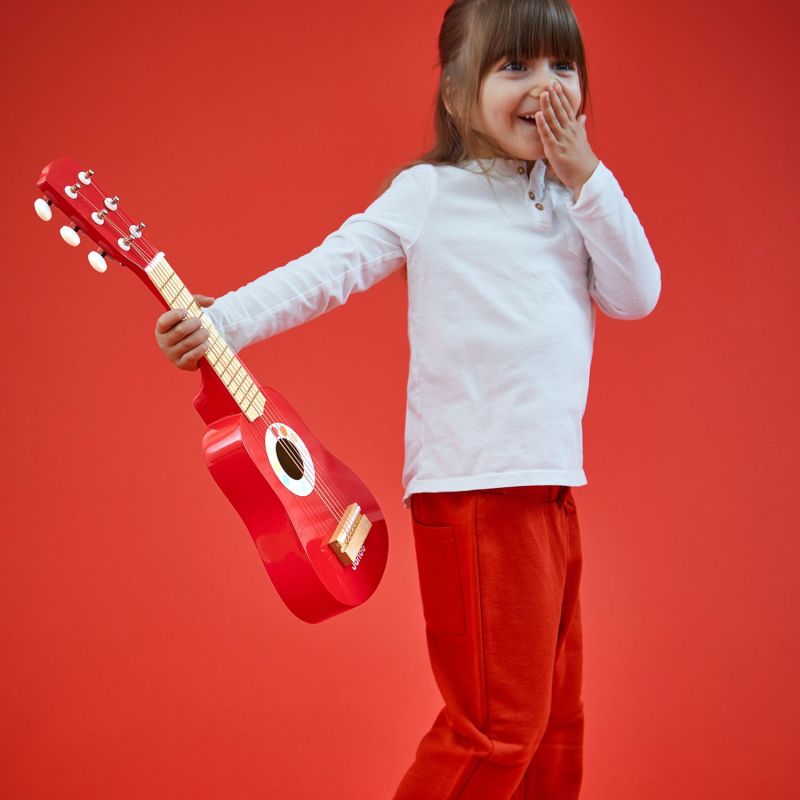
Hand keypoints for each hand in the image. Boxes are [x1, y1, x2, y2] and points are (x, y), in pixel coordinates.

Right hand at [154, 293, 214, 370]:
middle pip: (180, 331)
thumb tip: (211, 301)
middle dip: (194, 324)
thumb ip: (199, 301)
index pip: (164, 322)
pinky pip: (191, 356)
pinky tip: (206, 344)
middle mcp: (163, 342)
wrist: (194, 346)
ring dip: (201, 336)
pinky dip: (201, 349)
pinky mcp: (181, 364)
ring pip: (188, 343)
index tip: (186, 310)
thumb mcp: (191, 311)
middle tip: (200, 321)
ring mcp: (171, 354)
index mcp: (161, 328)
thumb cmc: (189, 325)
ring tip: (206, 332)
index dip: (175, 315)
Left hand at [536, 82, 598, 200]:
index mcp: (574, 129)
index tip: (556, 85)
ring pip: (554, 120)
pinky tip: (538, 115)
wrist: (586, 176)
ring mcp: (562, 140)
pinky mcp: (556, 150)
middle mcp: (569, 132)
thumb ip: (580, 127)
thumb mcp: (582, 140)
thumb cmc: (583, 160)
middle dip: (554, 97)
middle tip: (548, 83)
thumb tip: (583, 117)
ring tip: (542, 94)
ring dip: (548, 106)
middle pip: (560, 111)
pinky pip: (548, 135)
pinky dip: (543, 125)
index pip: (567, 109)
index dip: (561, 97)